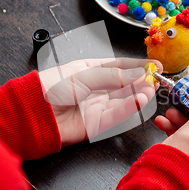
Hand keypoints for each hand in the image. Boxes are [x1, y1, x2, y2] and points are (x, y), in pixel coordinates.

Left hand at [39, 58, 161, 145]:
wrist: (32, 114)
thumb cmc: (50, 88)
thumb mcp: (84, 75)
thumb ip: (113, 76)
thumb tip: (138, 74)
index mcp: (90, 71)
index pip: (119, 66)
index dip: (137, 66)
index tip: (154, 65)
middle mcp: (96, 88)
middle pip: (124, 84)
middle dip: (141, 81)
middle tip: (156, 78)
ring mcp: (96, 106)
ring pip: (123, 100)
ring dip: (138, 94)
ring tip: (151, 88)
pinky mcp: (96, 124)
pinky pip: (117, 115)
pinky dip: (130, 108)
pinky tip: (140, 100)